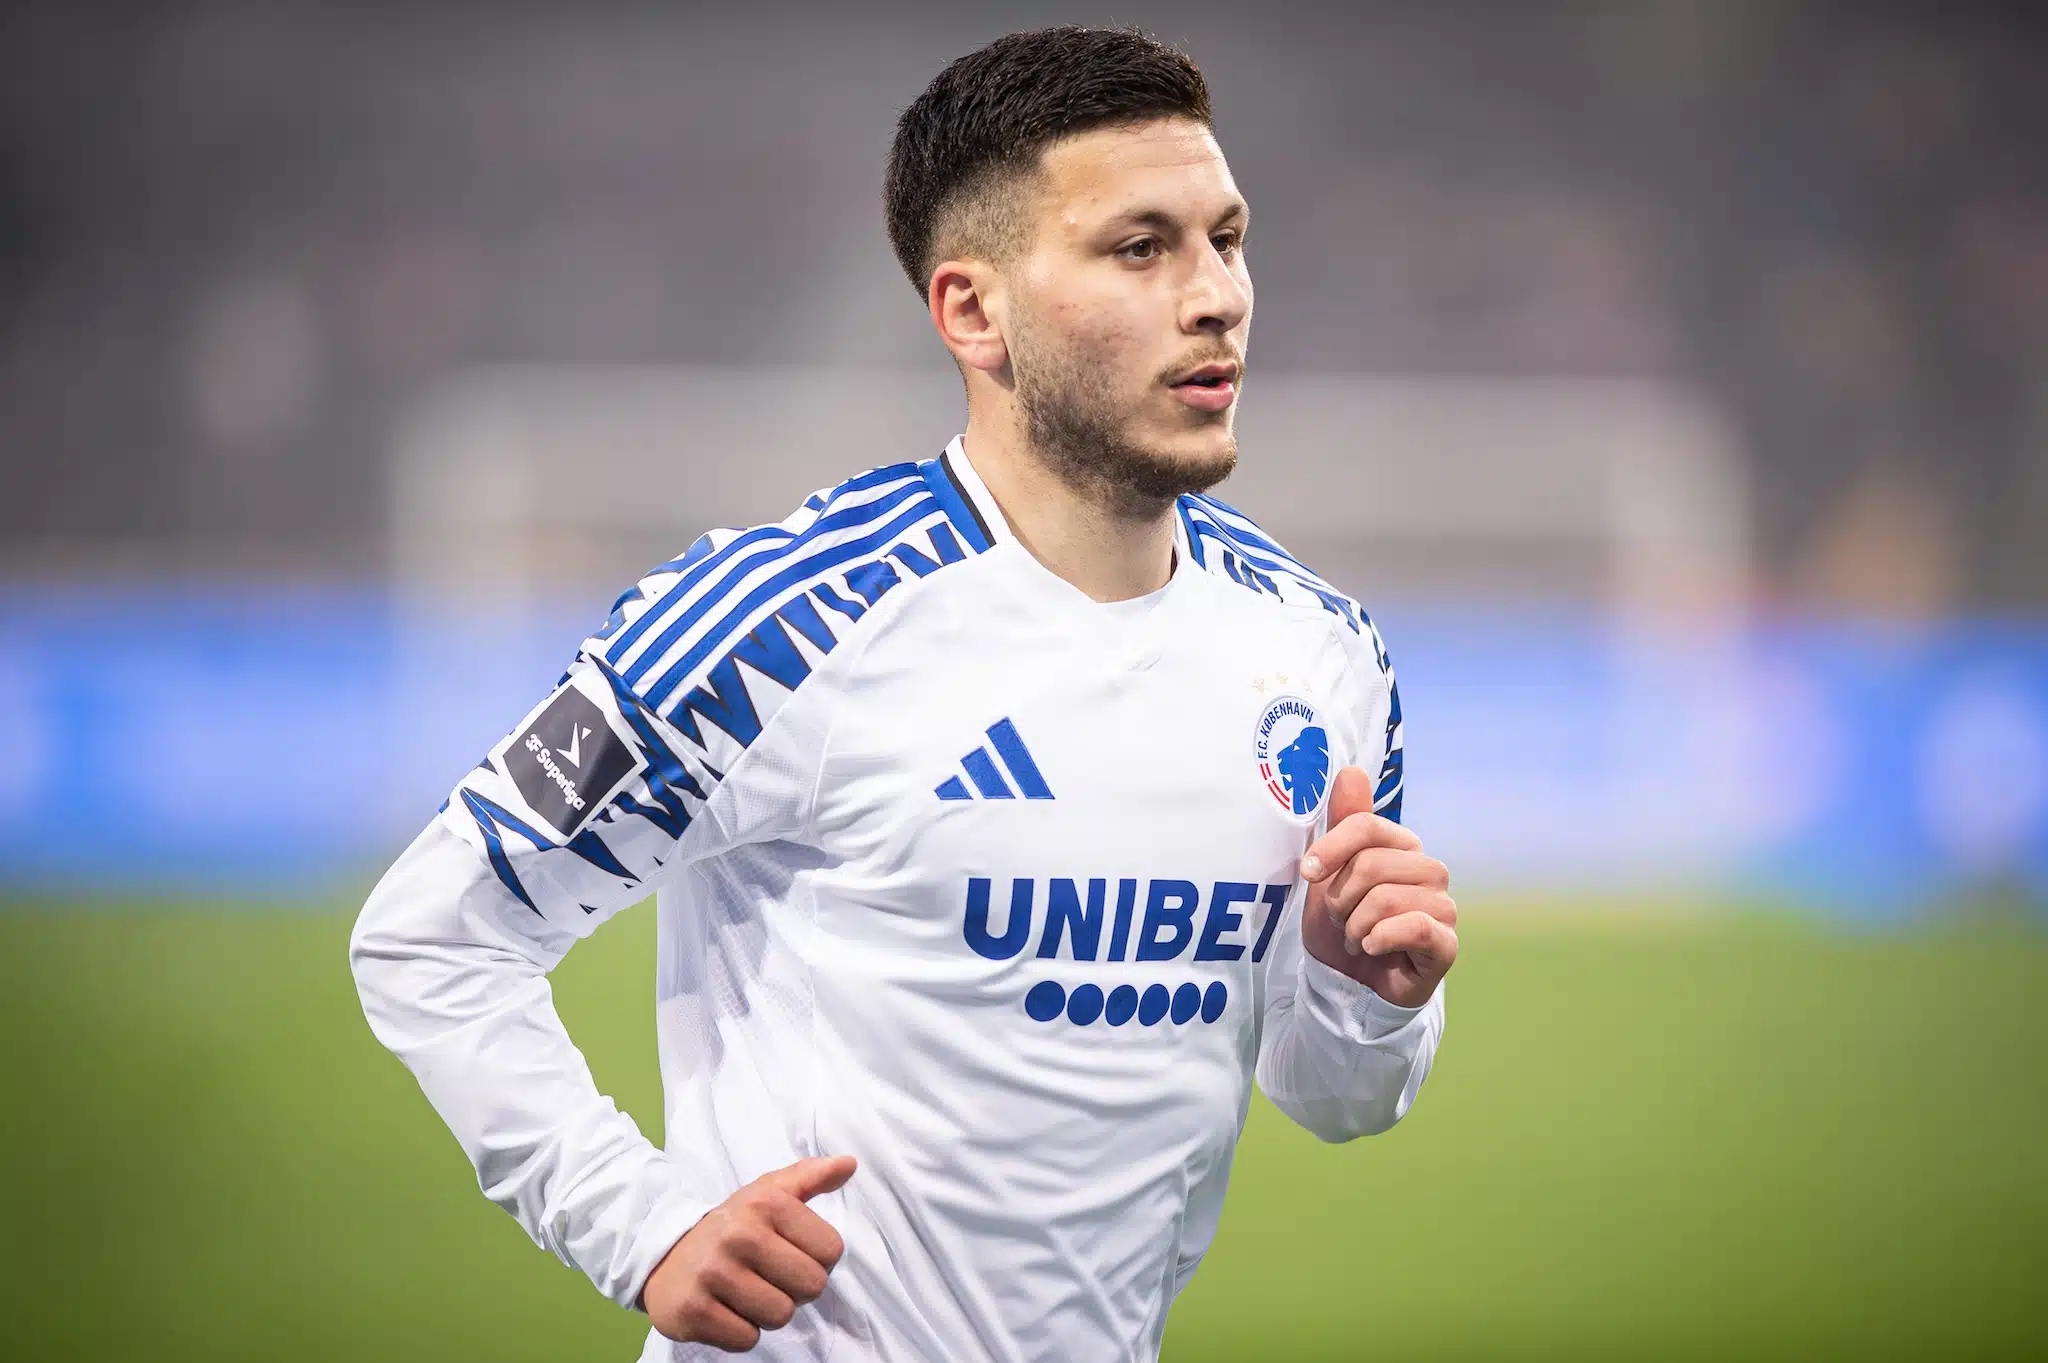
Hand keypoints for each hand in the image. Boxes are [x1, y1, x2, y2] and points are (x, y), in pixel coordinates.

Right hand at [641, 1154, 855, 1350]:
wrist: (662, 1254)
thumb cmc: (730, 1227)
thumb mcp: (766, 1193)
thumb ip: (809, 1177)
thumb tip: (849, 1164)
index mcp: (764, 1203)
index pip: (831, 1250)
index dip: (816, 1258)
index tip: (790, 1253)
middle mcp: (739, 1234)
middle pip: (811, 1286)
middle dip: (795, 1288)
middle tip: (768, 1276)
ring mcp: (714, 1274)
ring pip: (780, 1315)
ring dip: (768, 1311)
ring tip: (746, 1292)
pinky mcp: (694, 1311)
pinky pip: (747, 1338)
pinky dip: (741, 1330)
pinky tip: (725, 1308)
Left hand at [1298, 766, 1457, 1006]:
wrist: (1350, 982)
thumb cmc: (1343, 921)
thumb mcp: (1331, 872)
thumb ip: (1344, 822)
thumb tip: (1352, 771)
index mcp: (1404, 846)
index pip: (1366, 826)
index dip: (1331, 848)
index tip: (1308, 873)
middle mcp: (1430, 871)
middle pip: (1370, 865)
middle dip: (1340, 899)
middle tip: (1340, 919)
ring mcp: (1443, 907)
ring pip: (1384, 900)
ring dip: (1354, 926)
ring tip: (1356, 937)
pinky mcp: (1446, 944)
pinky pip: (1414, 927)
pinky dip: (1379, 939)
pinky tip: (1371, 948)